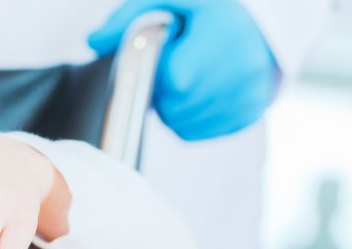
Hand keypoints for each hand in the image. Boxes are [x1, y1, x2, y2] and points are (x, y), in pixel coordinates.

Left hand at [89, 0, 278, 140]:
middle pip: (175, 107)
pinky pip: (194, 132)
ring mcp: (247, 99)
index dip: (163, 70)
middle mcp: (244, 72)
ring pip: (180, 123)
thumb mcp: (170, 1)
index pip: (176, 79)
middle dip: (164, 90)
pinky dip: (185, 116)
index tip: (169, 52)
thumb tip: (92, 42)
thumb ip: (128, 18)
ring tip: (187, 74)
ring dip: (171, 105)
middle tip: (176, 64)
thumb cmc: (208, 11)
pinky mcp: (246, 117)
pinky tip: (195, 91)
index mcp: (226, 36)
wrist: (259, 27)